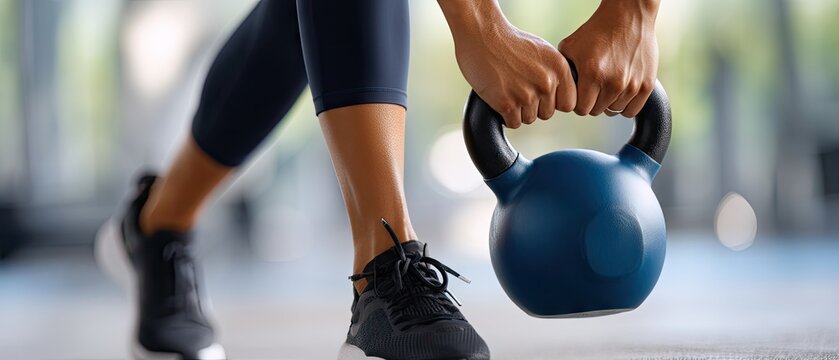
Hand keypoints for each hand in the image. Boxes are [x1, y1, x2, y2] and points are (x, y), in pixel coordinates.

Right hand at [439, 0, 575, 127]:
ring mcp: (526, 94)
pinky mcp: (506, 103)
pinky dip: (505, 115)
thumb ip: (555, 74)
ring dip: (518, 110)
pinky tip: (500, 96)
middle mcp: (546, 82)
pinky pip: (513, 123)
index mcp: (559, 69)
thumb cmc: (509, 42)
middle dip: (533, 106)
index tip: (542, 95)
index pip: (569, 104)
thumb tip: (560, 97)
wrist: (481, 35)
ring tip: (508, 89)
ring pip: (529, 119)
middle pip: (546, 114)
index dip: (554, 102)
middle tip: (518, 88)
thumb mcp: (543, 52)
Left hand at [558, 0, 659, 117]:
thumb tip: (558, 90)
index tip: (580, 92)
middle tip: (594, 86)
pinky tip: (620, 92)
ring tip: (607, 84)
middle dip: (592, 101)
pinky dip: (625, 105)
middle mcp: (613, 82)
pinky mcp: (646, 85)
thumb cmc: (597, 31)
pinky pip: (632, 111)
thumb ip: (563, 71)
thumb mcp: (570, 47)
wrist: (628, 16)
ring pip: (614, 111)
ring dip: (609, 102)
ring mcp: (632, 85)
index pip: (581, 109)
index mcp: (592, 74)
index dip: (578, 101)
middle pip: (596, 111)